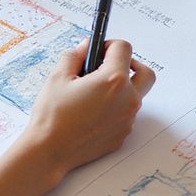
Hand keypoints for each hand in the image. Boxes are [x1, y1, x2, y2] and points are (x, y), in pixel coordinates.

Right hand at [23, 39, 155, 180]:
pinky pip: (126, 114)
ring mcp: (127, 119)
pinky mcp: (123, 134)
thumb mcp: (58, 77)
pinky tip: (92, 111)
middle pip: (145, 73)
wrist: (50, 151)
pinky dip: (116, 107)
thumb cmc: (52, 115)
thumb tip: (86, 47)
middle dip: (130, 64)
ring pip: (135, 95)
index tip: (98, 50)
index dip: (109, 44)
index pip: (124, 48)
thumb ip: (75, 56)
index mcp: (113, 80)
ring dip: (122, 87)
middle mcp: (127, 99)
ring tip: (94, 92)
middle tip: (110, 66)